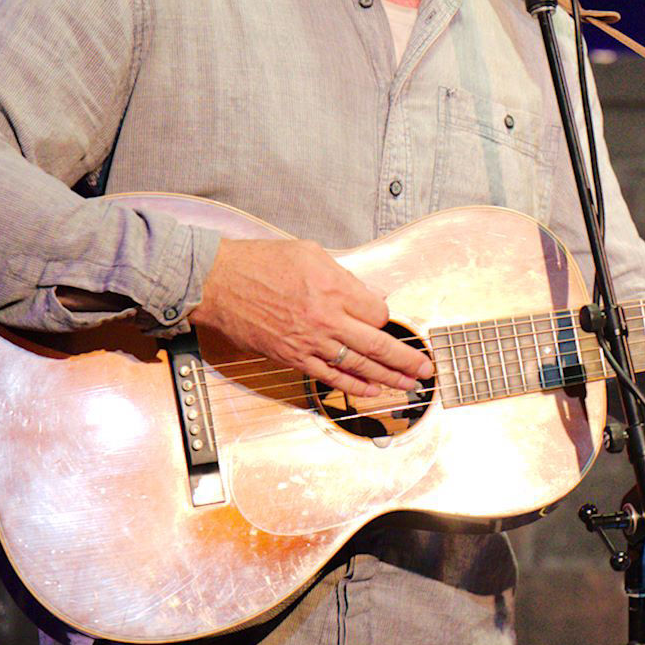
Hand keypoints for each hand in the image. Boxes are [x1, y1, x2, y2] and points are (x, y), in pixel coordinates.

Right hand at [190, 237, 433, 396]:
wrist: (218, 282)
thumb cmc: (261, 262)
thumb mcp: (311, 253)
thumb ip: (345, 276)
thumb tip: (369, 296)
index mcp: (334, 289)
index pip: (377, 313)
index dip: (386, 318)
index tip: (387, 320)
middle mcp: (326, 319)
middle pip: (377, 344)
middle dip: (407, 359)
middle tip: (426, 369)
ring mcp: (309, 342)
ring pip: (358, 366)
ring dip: (388, 378)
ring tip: (410, 385)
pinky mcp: (292, 357)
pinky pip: (329, 376)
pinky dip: (353, 386)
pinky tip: (372, 391)